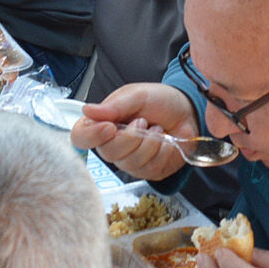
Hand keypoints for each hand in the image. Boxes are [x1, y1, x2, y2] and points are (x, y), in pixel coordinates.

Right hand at [71, 83, 195, 180]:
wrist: (188, 112)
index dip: (91, 136)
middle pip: (108, 153)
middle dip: (131, 137)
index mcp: (102, 123)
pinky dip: (162, 152)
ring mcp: (129, 161)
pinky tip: (165, 141)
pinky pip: (150, 170)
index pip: (80, 137)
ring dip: (150, 143)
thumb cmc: (160, 101)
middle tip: (144, 121)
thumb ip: (114, 105)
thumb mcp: (137, 95)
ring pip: (130, 164)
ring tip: (157, 129)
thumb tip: (87, 110)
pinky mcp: (148, 171)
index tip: (110, 126)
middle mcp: (112, 144)